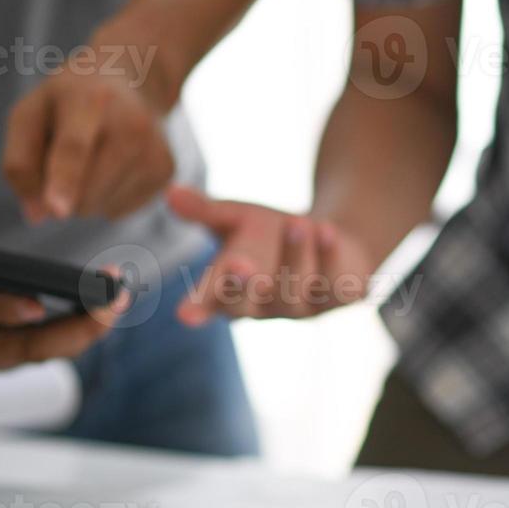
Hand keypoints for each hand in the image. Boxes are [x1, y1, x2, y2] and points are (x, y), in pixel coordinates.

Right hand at [0, 212, 123, 369]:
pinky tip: (109, 304)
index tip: (36, 303)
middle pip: (21, 347)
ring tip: (121, 299)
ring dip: (86, 330)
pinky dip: (81, 327)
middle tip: (111, 304)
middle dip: (72, 329)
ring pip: (43, 352)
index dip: (1, 309)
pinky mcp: (8, 353)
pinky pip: (49, 345)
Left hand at [2, 50, 173, 221]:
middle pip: (84, 193)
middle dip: (62, 192)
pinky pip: (118, 210)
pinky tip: (113, 165)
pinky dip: (106, 197)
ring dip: (85, 194)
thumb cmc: (71, 100)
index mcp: (89, 100)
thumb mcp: (30, 113)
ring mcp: (154, 150)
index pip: (75, 147)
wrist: (135, 80)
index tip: (57, 210)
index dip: (64, 181)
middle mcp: (132, 126)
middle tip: (63, 155)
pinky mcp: (166, 171)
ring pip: (100, 207)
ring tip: (94, 155)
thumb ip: (20, 162)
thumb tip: (38, 214)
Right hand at [166, 185, 376, 325]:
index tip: (185, 315)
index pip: (210, 301)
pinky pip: (335, 284)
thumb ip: (205, 211)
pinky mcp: (338, 297)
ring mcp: (302, 306)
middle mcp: (263, 305)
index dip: (198, 307)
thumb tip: (170, 192)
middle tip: (240, 264)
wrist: (327, 238)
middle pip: (249, 303)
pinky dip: (330, 256)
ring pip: (294, 290)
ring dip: (295, 256)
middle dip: (244, 285)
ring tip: (296, 222)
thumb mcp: (235, 218)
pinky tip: (327, 231)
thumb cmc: (269, 234)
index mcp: (230, 291)